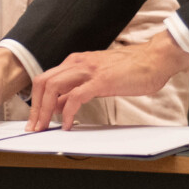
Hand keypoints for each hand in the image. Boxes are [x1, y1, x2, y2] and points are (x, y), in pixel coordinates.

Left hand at [27, 33, 188, 129]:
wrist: (154, 59)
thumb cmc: (131, 69)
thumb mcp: (98, 79)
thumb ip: (77, 90)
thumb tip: (60, 104)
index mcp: (76, 62)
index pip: (45, 80)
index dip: (36, 101)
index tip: (35, 119)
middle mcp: (77, 63)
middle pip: (43, 83)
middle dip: (34, 108)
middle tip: (33, 128)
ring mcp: (88, 71)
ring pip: (53, 88)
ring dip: (44, 111)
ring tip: (44, 128)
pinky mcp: (100, 80)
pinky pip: (75, 97)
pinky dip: (66, 112)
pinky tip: (67, 124)